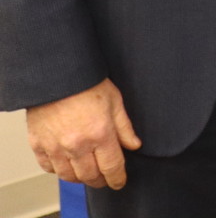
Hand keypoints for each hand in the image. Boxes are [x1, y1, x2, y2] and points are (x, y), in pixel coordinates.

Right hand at [26, 78, 141, 188]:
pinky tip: (66, 164)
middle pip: (90, 175)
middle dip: (100, 180)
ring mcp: (55, 146)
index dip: (117, 178)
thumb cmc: (87, 83)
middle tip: (104, 179)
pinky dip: (58, 170)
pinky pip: (48, 167)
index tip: (119, 182)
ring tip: (87, 173)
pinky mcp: (38, 144)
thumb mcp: (115, 101)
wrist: (56, 75)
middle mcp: (77, 144)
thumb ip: (124, 127)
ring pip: (69, 176)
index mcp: (100, 133)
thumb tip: (134, 145)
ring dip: (80, 178)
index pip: (112, 167)